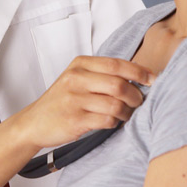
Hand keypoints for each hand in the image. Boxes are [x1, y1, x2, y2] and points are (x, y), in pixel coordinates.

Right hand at [13, 56, 153, 149]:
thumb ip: (102, 74)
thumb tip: (139, 76)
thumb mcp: (77, 78)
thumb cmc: (61, 101)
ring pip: (115, 104)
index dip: (139, 71)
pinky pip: (107, 121)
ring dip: (126, 112)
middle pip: (119, 84)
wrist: (34, 122)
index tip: (152, 79)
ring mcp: (74, 99)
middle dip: (136, 95)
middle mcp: (76, 79)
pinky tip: (111, 122)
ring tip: (125, 114)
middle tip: (139, 102)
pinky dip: (114, 123)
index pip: (116, 64)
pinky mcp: (75, 119)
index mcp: (79, 64)